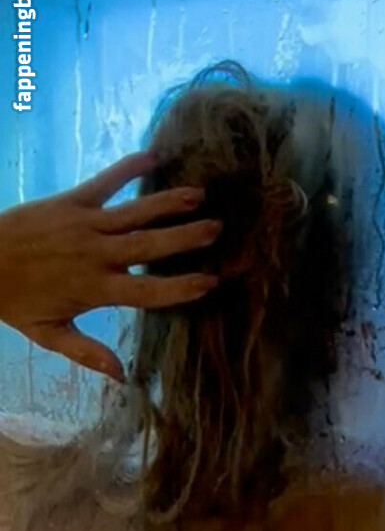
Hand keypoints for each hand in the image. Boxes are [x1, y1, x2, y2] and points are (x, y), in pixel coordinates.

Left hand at [0, 149, 220, 379]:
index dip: (181, 287)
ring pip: (134, 213)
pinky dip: (126, 168)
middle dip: (185, 238)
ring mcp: (83, 225)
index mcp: (95, 290)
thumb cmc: (14, 301)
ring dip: (168, 202)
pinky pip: (104, 182)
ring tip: (199, 193)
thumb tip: (122, 376)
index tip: (210, 282)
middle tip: (218, 228)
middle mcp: (95, 255)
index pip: (148, 291)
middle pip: (149, 246)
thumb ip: (87, 353)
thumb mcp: (48, 334)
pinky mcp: (70, 202)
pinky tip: (152, 155)